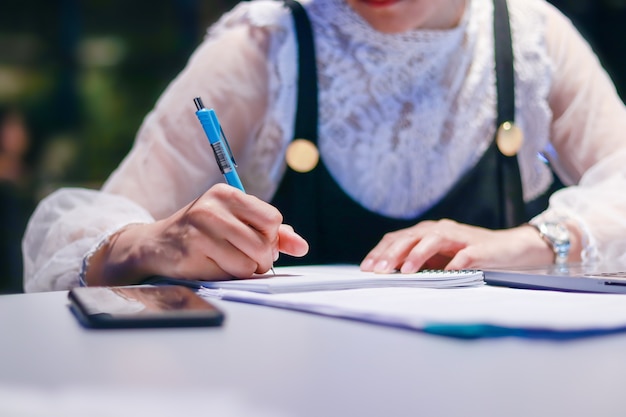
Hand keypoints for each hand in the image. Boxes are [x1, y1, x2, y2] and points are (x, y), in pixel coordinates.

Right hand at [86, 184, 308, 285]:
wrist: (155, 244)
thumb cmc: (203, 232)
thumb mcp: (235, 222)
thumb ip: (272, 233)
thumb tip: (302, 246)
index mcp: (226, 194)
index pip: (272, 218)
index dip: (272, 236)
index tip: (260, 242)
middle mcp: (212, 207)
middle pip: (263, 243)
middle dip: (262, 258)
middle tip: (249, 258)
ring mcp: (200, 230)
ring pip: (249, 262)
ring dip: (245, 270)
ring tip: (230, 262)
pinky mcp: (191, 253)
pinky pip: (229, 274)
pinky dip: (228, 276)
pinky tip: (213, 266)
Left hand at [359, 219, 563, 272]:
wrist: (508, 249)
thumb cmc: (468, 255)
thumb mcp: (437, 259)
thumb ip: (416, 262)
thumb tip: (388, 274)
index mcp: (426, 232)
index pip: (397, 238)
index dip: (380, 251)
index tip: (366, 267)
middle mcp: (440, 230)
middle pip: (410, 237)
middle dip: (392, 254)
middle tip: (378, 270)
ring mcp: (459, 237)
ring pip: (433, 240)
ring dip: (417, 255)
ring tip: (404, 271)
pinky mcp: (479, 248)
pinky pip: (465, 255)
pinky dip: (455, 264)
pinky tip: (445, 273)